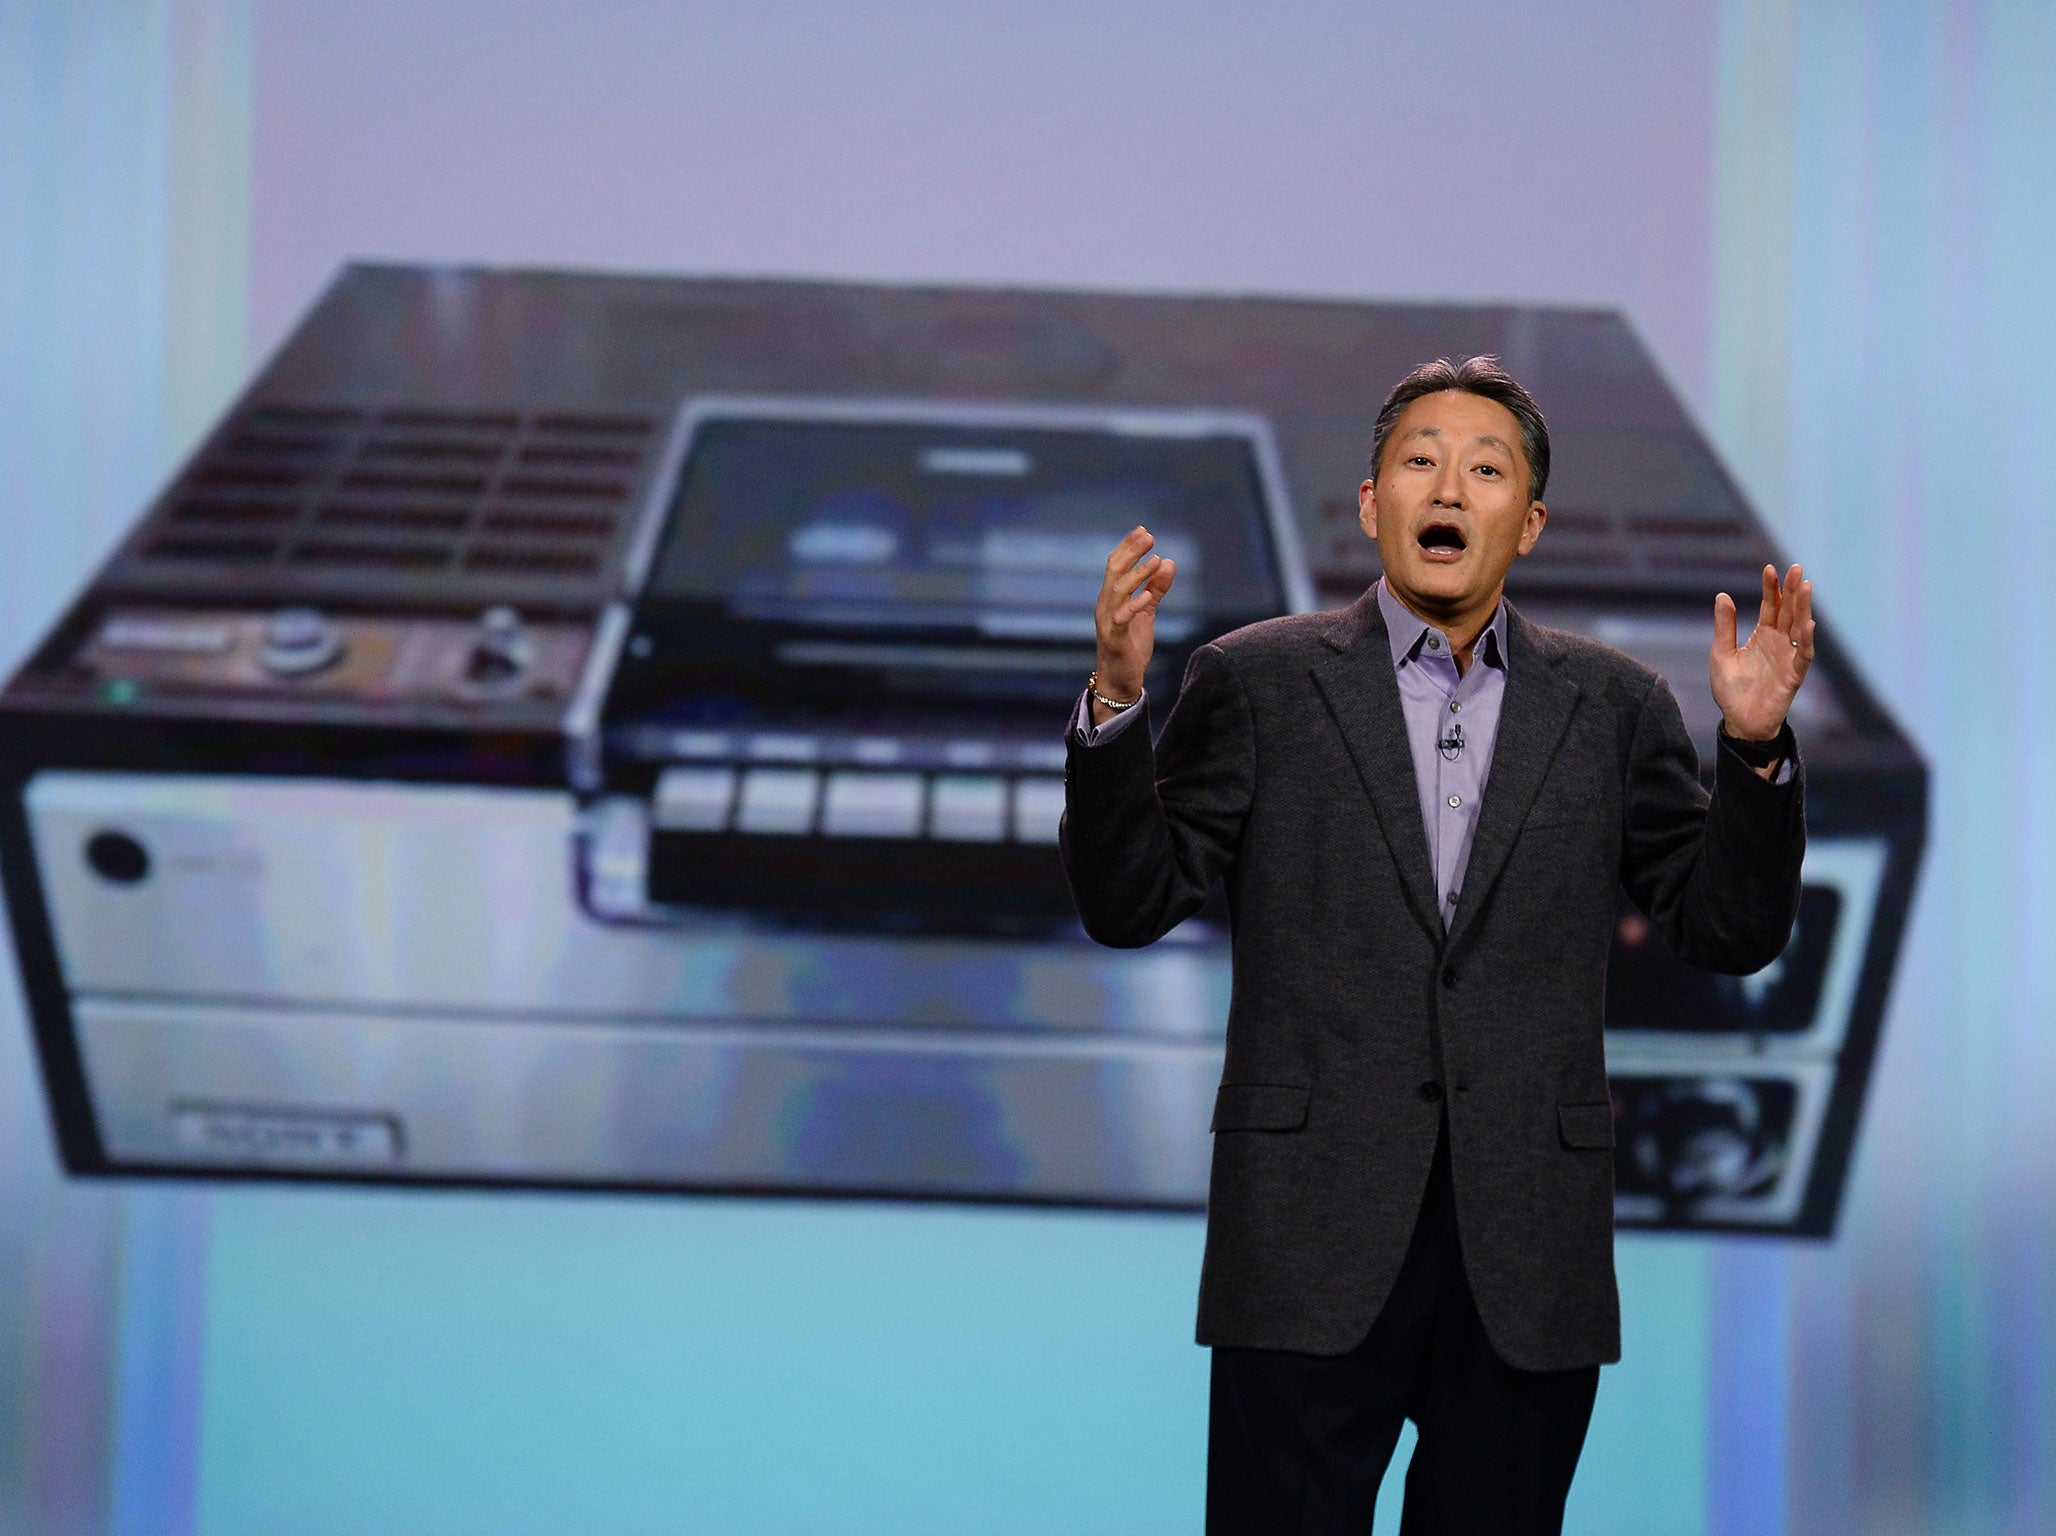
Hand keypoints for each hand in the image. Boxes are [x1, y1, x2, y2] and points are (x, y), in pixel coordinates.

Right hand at [1093, 526, 1176, 721]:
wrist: (1120, 680)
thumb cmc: (1131, 645)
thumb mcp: (1146, 613)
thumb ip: (1156, 589)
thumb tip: (1169, 562)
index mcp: (1111, 597)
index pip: (1116, 565)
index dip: (1128, 547)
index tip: (1144, 530)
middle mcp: (1105, 605)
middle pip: (1114, 571)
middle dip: (1131, 552)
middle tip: (1148, 537)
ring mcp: (1107, 621)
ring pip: (1117, 590)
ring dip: (1136, 574)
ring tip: (1155, 560)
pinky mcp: (1113, 638)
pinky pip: (1121, 618)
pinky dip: (1134, 605)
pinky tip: (1148, 595)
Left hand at [1711, 563, 1813, 743]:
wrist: (1739, 722)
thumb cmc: (1731, 690)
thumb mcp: (1721, 653)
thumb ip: (1724, 626)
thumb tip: (1722, 595)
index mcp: (1762, 636)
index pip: (1771, 606)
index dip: (1771, 588)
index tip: (1770, 568)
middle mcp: (1779, 643)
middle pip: (1789, 611)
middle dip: (1793, 590)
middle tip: (1797, 568)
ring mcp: (1788, 657)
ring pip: (1799, 627)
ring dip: (1803, 608)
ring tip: (1806, 586)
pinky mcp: (1793, 675)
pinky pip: (1802, 655)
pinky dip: (1805, 640)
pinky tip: (1806, 623)